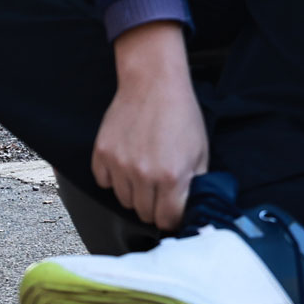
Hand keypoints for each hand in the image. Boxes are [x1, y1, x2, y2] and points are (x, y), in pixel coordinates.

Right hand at [91, 21, 206, 231]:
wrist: (153, 83)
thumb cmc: (181, 114)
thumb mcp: (201, 151)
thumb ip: (196, 184)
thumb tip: (190, 208)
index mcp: (172, 177)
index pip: (167, 220)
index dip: (172, 216)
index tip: (172, 208)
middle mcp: (144, 175)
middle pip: (144, 214)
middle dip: (154, 206)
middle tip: (159, 188)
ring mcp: (120, 165)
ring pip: (123, 200)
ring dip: (134, 192)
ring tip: (143, 171)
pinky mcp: (102, 154)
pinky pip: (104, 182)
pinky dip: (113, 178)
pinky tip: (126, 162)